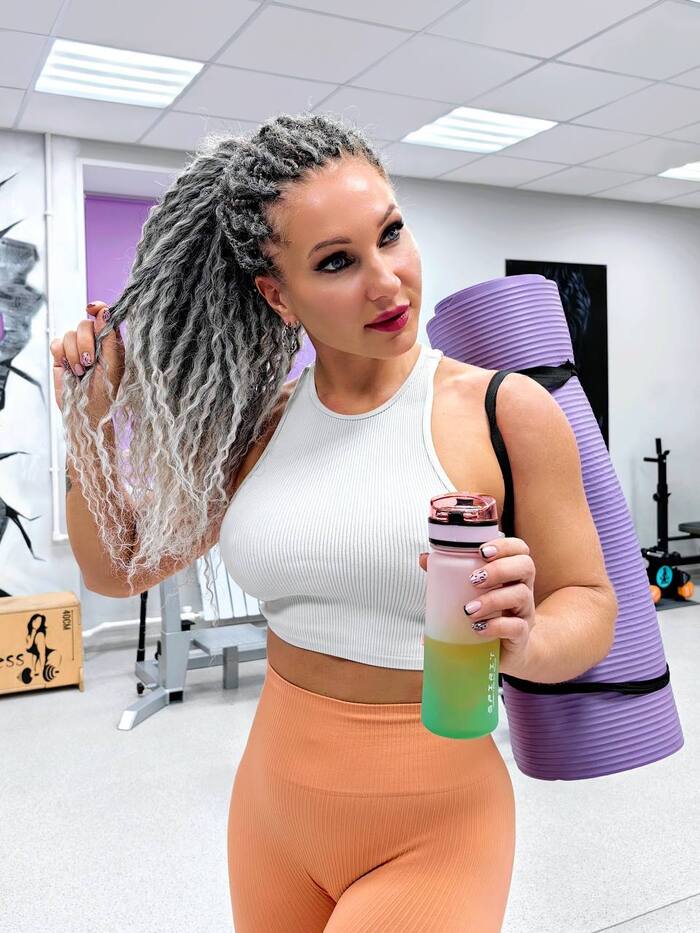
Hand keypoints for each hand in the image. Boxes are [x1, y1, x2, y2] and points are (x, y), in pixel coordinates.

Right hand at [49, 301, 124, 418]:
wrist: (85, 411)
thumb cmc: (105, 391)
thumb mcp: (112, 364)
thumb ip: (109, 337)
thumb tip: (104, 312)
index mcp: (111, 342)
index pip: (105, 317)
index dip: (98, 309)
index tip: (92, 309)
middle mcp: (94, 342)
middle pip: (84, 324)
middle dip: (85, 343)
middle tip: (90, 362)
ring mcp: (77, 348)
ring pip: (69, 334)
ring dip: (74, 354)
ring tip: (81, 371)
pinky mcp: (61, 356)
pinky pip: (56, 343)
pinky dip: (62, 356)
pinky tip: (70, 369)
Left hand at [418, 537, 537, 677]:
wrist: (502, 653)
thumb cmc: (486, 615)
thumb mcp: (470, 594)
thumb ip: (449, 575)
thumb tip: (424, 559)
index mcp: (511, 574)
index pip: (519, 549)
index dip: (505, 545)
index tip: (482, 551)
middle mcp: (523, 589)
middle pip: (526, 566)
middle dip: (500, 569)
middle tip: (474, 579)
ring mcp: (525, 613)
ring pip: (521, 595)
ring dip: (493, 599)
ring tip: (468, 609)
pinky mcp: (522, 636)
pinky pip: (517, 627)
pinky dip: (496, 626)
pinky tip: (478, 628)